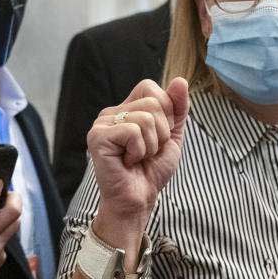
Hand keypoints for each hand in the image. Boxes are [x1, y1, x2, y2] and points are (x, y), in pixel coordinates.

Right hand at [87, 78, 188, 232]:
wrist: (139, 198)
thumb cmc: (151, 170)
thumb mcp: (172, 135)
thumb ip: (177, 108)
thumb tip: (180, 80)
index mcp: (127, 108)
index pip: (151, 88)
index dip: (165, 113)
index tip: (158, 136)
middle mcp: (112, 112)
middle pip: (152, 103)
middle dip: (161, 132)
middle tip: (147, 151)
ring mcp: (102, 123)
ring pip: (145, 118)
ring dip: (150, 145)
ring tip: (137, 157)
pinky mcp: (97, 137)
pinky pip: (132, 132)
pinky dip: (139, 151)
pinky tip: (127, 161)